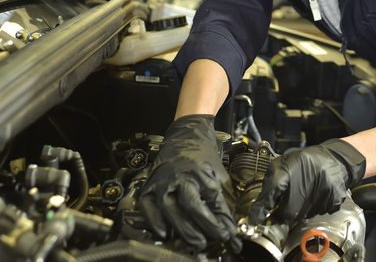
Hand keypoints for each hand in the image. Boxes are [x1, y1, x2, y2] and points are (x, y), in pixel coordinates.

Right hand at [138, 115, 240, 252]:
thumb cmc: (203, 155)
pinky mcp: (149, 186)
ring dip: (181, 228)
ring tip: (193, 242)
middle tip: (211, 240)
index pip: (211, 199)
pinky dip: (154, 222)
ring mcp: (162, 181)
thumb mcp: (218, 173)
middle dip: (202, 226)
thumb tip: (228, 224)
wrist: (185, 134)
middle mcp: (179, 175)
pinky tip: (164, 233)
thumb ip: (221, 198)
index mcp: (199, 171)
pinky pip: (147, 207)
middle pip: (189, 205)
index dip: (219, 219)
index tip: (228, 233)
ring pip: (169, 208)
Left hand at [248, 139, 365, 224]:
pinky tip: (316, 195)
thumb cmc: (307, 160)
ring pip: (302, 216)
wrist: (336, 158)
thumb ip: (272, 182)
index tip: (256, 218)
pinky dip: (314, 208)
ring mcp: (321, 191)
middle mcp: (307, 179)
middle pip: (287, 211)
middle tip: (286, 202)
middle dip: (283, 212)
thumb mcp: (285, 162)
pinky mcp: (333, 199)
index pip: (272, 190)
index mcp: (291, 167)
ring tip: (305, 193)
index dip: (262, 207)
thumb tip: (260, 206)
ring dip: (299, 210)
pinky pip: (317, 214)